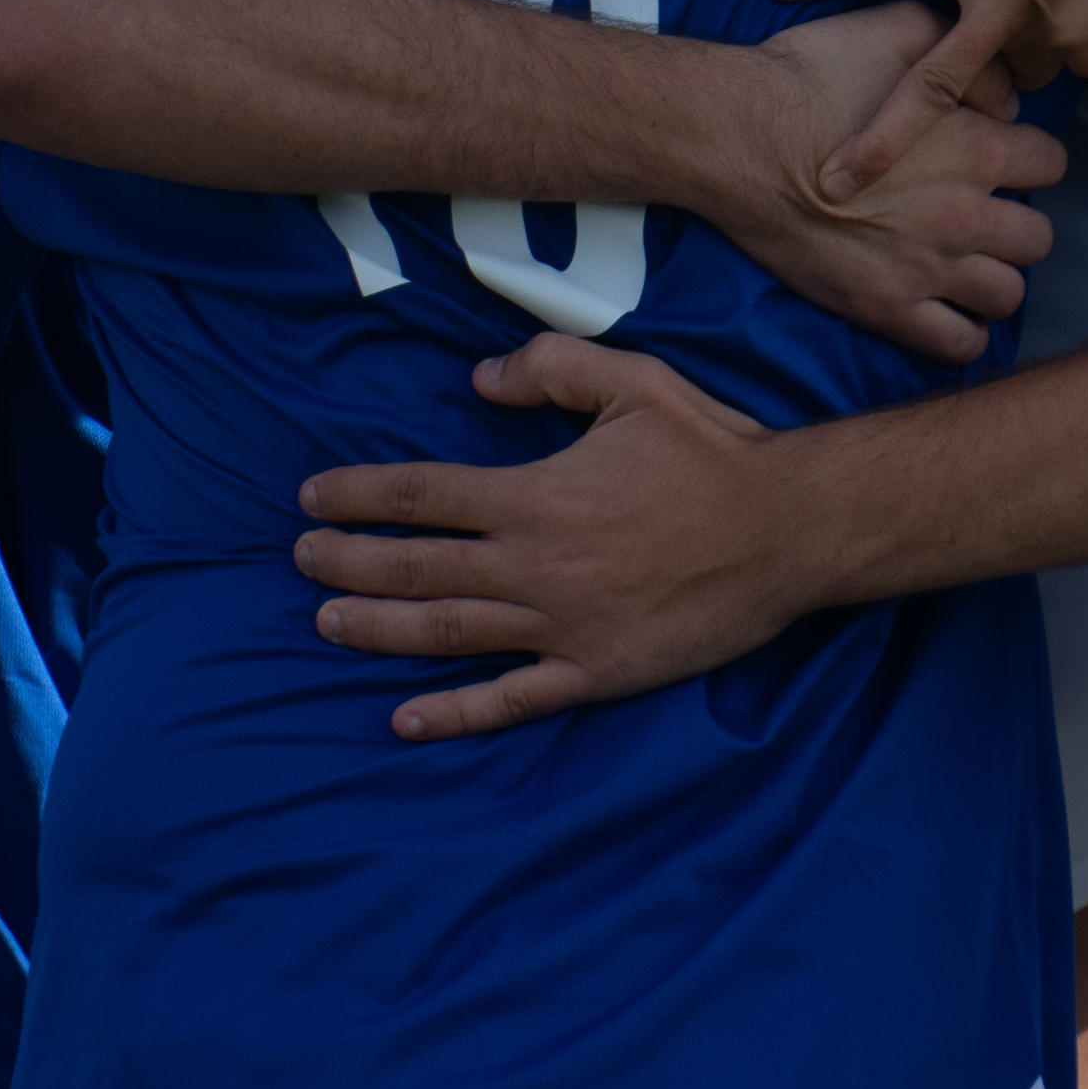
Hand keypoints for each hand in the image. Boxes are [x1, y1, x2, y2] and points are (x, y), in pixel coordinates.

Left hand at [291, 335, 824, 739]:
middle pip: (415, 568)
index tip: (313, 497)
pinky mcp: (593, 672)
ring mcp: (560, 627)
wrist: (787, 531)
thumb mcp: (635, 382)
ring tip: (325, 622)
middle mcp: (533, 566)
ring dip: (375, 628)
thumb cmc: (713, 451)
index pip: (420, 495)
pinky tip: (404, 719)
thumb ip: (550, 369)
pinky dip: (452, 713)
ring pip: (444, 633)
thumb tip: (476, 380)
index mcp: (535, 494)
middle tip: (300, 560)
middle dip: (346, 562)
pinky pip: (509, 700)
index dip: (358, 496)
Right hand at [728, 5, 1066, 363]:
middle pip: (1039, 238)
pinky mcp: (886, 307)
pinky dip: (961, 332)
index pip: (1053, 164)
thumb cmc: (810, 77)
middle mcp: (965, 213)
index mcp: (979, 146)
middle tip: (981, 215)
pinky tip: (944, 309)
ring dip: (993, 278)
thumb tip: (1007, 98)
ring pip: (1008, 294)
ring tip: (965, 263)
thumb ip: (964, 54)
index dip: (1029, 159)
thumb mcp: (896, 28)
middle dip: (1016, 224)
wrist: (737, 137)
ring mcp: (928, 267)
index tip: (1001, 161)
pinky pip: (958, 344)